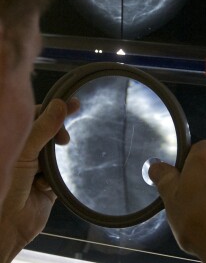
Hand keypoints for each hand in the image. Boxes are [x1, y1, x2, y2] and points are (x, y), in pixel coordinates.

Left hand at [0, 98, 77, 261]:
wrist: (6, 225)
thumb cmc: (5, 184)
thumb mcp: (23, 151)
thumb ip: (43, 127)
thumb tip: (60, 104)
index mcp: (13, 140)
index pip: (34, 115)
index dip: (52, 110)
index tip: (74, 105)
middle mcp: (22, 152)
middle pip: (48, 132)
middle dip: (58, 133)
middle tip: (66, 139)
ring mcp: (34, 169)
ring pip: (55, 153)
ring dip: (55, 158)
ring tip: (53, 162)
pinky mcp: (46, 186)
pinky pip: (60, 174)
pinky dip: (55, 178)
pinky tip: (45, 185)